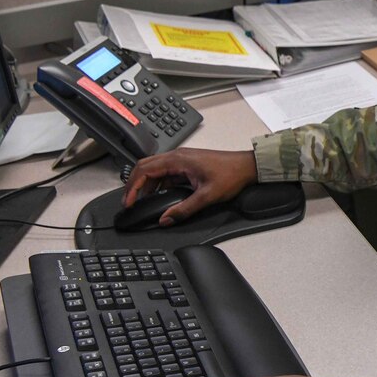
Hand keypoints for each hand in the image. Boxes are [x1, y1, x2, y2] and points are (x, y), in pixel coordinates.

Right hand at [122, 147, 257, 224]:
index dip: (133, 187)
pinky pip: (165, 172)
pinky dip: (158, 184)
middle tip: (129, 202)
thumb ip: (184, 209)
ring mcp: (181, 159)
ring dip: (146, 184)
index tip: (128, 201)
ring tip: (141, 201)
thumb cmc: (231, 174)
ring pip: (154, 169)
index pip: (144, 170)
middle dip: (134, 184)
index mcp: (178, 160)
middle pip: (145, 167)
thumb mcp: (207, 196)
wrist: (247, 166)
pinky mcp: (186, 164)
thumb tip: (166, 219)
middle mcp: (177, 156)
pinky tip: (159, 196)